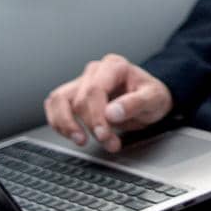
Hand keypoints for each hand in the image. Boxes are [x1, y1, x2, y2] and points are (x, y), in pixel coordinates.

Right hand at [43, 54, 173, 152]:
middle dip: (92, 126)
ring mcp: (83, 82)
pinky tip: (73, 135)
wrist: (150, 98)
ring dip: (66, 124)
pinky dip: (58, 122)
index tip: (104, 135)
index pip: (94, 90)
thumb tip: (112, 113)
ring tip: (81, 141)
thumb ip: (134, 104)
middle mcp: (95, 71)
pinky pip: (55, 106)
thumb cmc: (152, 95)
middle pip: (80, 99)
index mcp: (115, 66)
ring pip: (59, 99)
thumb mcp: (154, 99)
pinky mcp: (75, 95)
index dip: (96, 116)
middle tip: (110, 143)